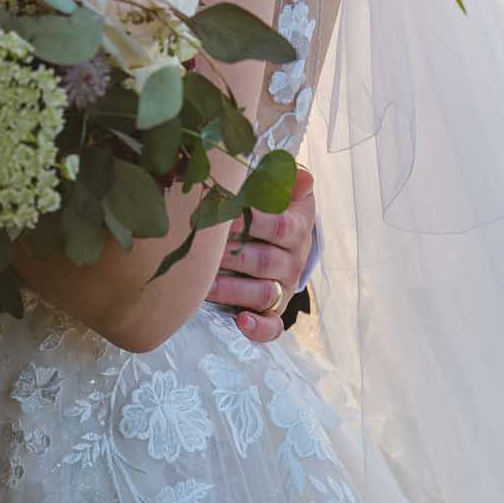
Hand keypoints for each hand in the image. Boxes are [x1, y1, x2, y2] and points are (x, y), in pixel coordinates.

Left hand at [208, 164, 315, 343]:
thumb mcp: (281, 190)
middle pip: (264, 261)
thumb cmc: (271, 208)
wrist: (286, 238)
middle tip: (201, 250)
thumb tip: (302, 174)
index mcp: (295, 228)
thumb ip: (284, 180)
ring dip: (232, 290)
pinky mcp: (276, 310)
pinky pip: (273, 326)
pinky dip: (259, 328)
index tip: (225, 216)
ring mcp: (283, 287)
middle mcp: (292, 260)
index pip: (278, 226)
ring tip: (203, 285)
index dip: (253, 221)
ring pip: (262, 293)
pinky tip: (241, 322)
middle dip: (231, 256)